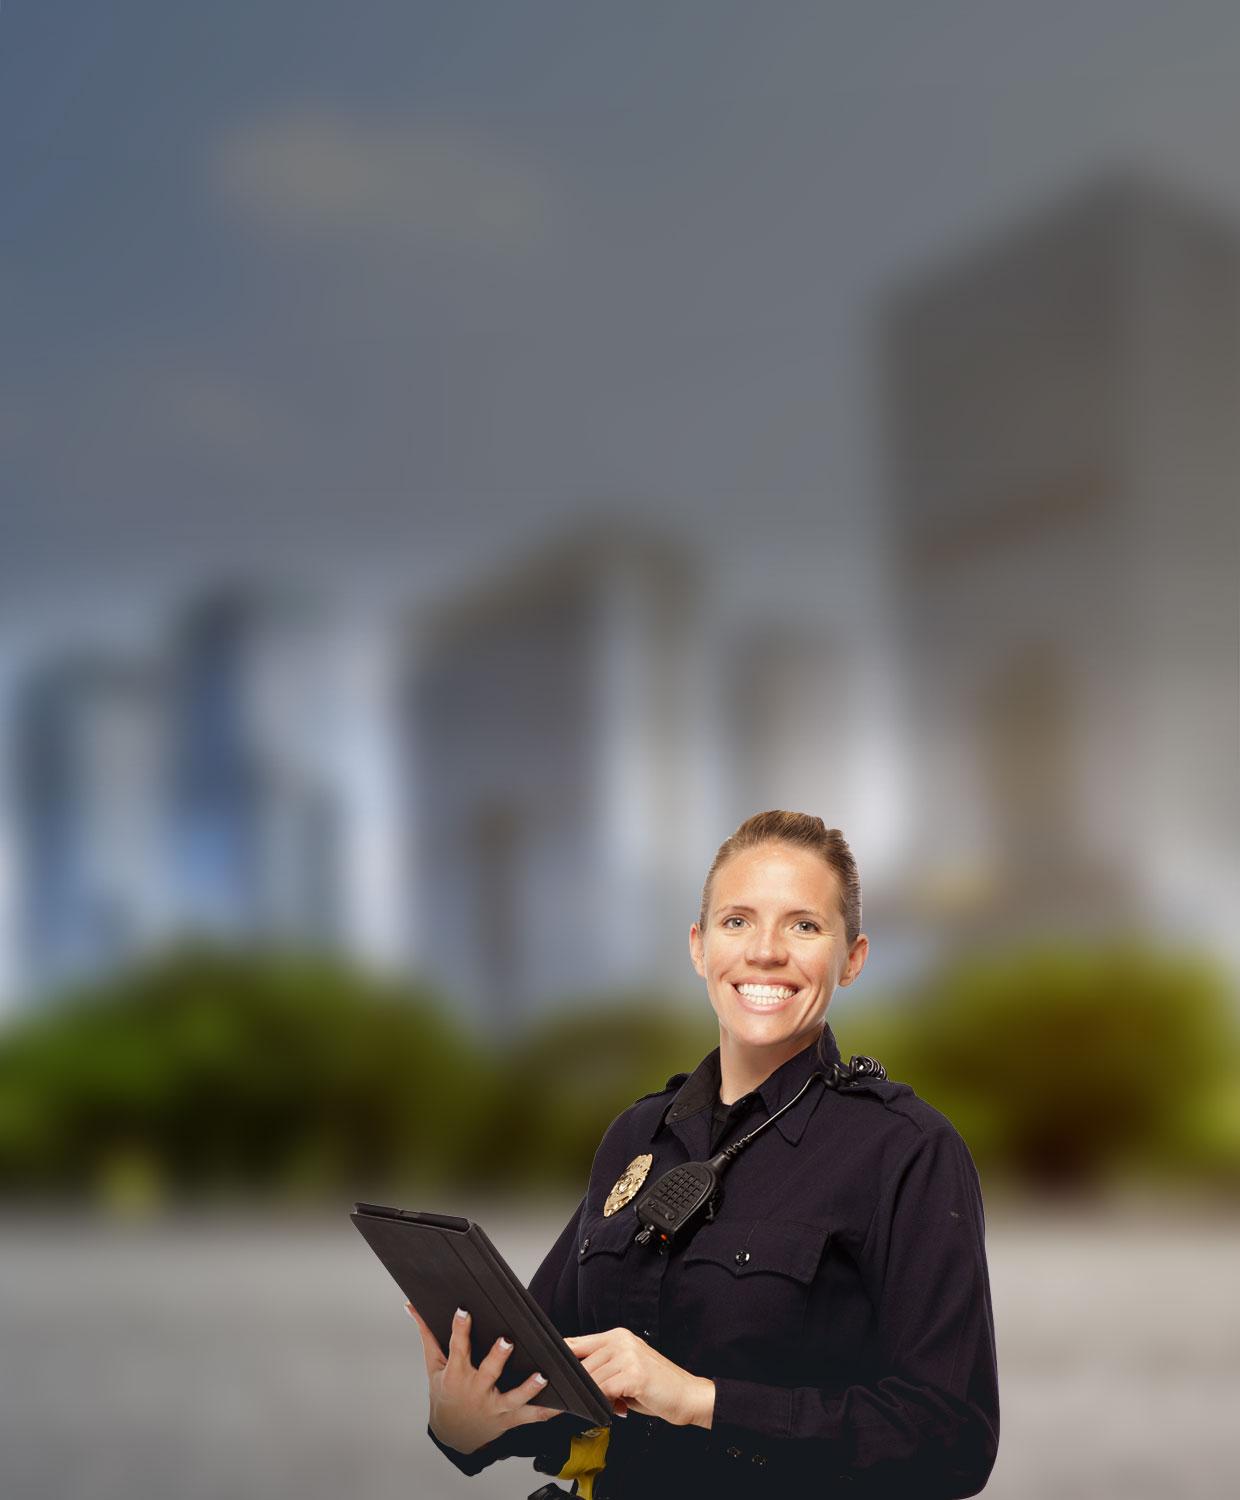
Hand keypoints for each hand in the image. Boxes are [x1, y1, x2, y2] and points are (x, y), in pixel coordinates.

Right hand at [406, 1302, 565, 1454]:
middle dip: (497, 1358)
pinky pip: (531, 1416)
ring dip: (528, 1388)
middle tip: (507, 1342)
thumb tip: (411, 1305)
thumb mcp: (433, 1366)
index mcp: (456, 1375)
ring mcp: (494, 1407)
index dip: (460, 1329)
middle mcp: (476, 1391)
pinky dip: (547, 1411)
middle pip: (488, 1373)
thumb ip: (427, 1334)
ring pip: (513, 1398)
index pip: (457, 1348)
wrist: (453, 1435)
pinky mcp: (509, 1419)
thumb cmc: (444, 1393)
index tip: (464, 1311)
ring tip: (542, 1376)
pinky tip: (563, 1403)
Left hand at [564, 1328, 714, 1428]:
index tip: (551, 1371)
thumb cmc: (656, 1387)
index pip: (578, 1342)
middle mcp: (622, 1340)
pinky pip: (605, 1389)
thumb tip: (575, 1378)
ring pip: (592, 1378)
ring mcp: (628, 1354)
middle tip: (584, 1402)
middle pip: (582, 1364)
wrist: (688, 1395)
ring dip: (594, 1397)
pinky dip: (604, 1402)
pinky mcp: (634, 1373)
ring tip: (609, 1405)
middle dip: (579, 1387)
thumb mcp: (626, 1371)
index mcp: (618, 1335)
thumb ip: (603, 1369)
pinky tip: (616, 1407)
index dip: (563, 1358)